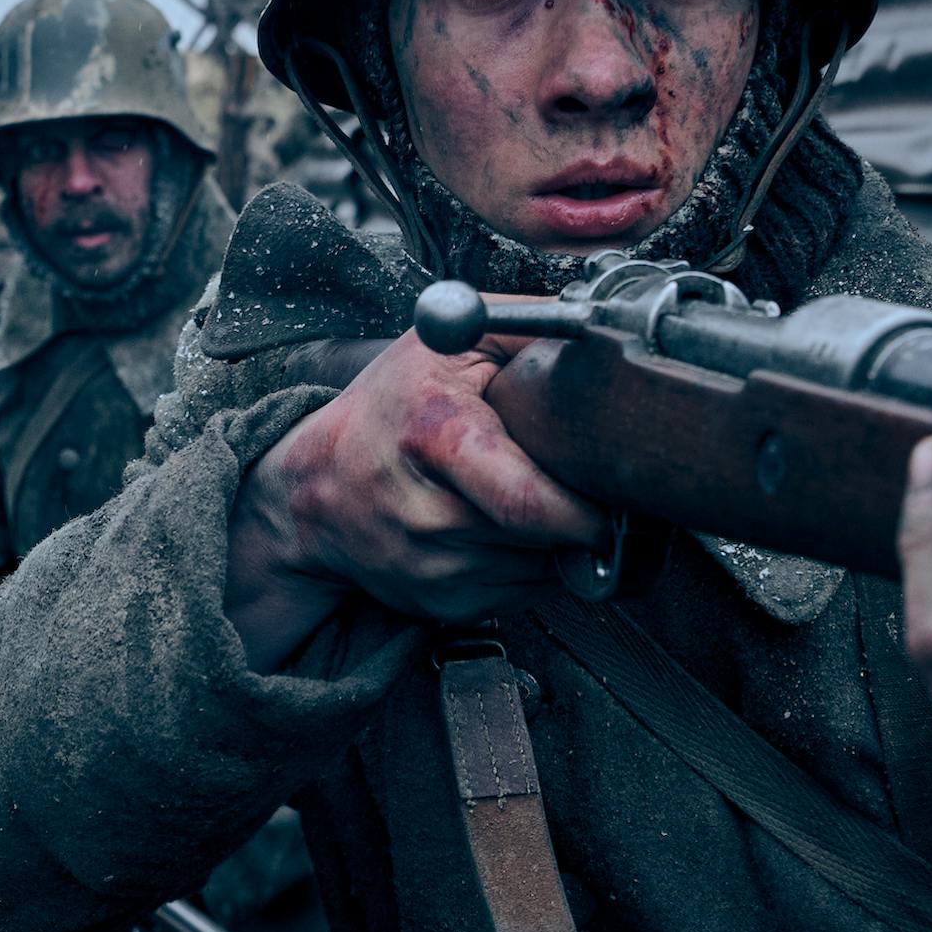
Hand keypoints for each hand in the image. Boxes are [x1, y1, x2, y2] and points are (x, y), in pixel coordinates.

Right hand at [227, 324, 606, 669]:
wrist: (316, 491)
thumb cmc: (388, 409)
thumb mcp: (445, 343)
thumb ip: (525, 326)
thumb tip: (602, 335)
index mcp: (437, 439)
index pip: (529, 501)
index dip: (586, 510)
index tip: (615, 494)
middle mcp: (430, 515)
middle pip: (545, 537)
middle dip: (585, 520)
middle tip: (598, 494)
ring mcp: (436, 570)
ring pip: (544, 570)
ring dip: (559, 543)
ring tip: (537, 501)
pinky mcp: (444, 605)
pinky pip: (524, 593)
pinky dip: (533, 565)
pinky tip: (507, 530)